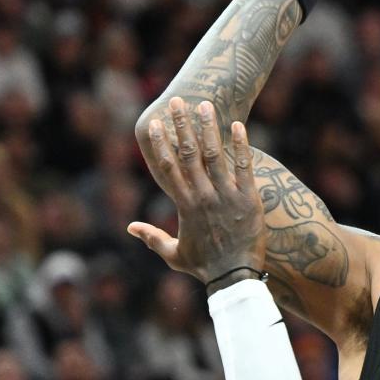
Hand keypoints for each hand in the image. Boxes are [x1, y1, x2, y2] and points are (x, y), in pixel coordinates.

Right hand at [128, 101, 264, 283]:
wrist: (235, 277)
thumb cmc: (204, 266)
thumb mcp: (173, 254)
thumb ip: (152, 237)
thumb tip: (130, 227)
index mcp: (185, 205)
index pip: (167, 169)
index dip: (160, 144)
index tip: (154, 124)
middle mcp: (203, 196)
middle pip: (189, 154)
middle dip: (182, 126)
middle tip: (178, 101)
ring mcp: (226, 195)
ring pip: (215, 155)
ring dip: (209, 128)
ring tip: (206, 105)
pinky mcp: (249, 198)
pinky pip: (245, 167)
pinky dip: (241, 146)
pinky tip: (238, 125)